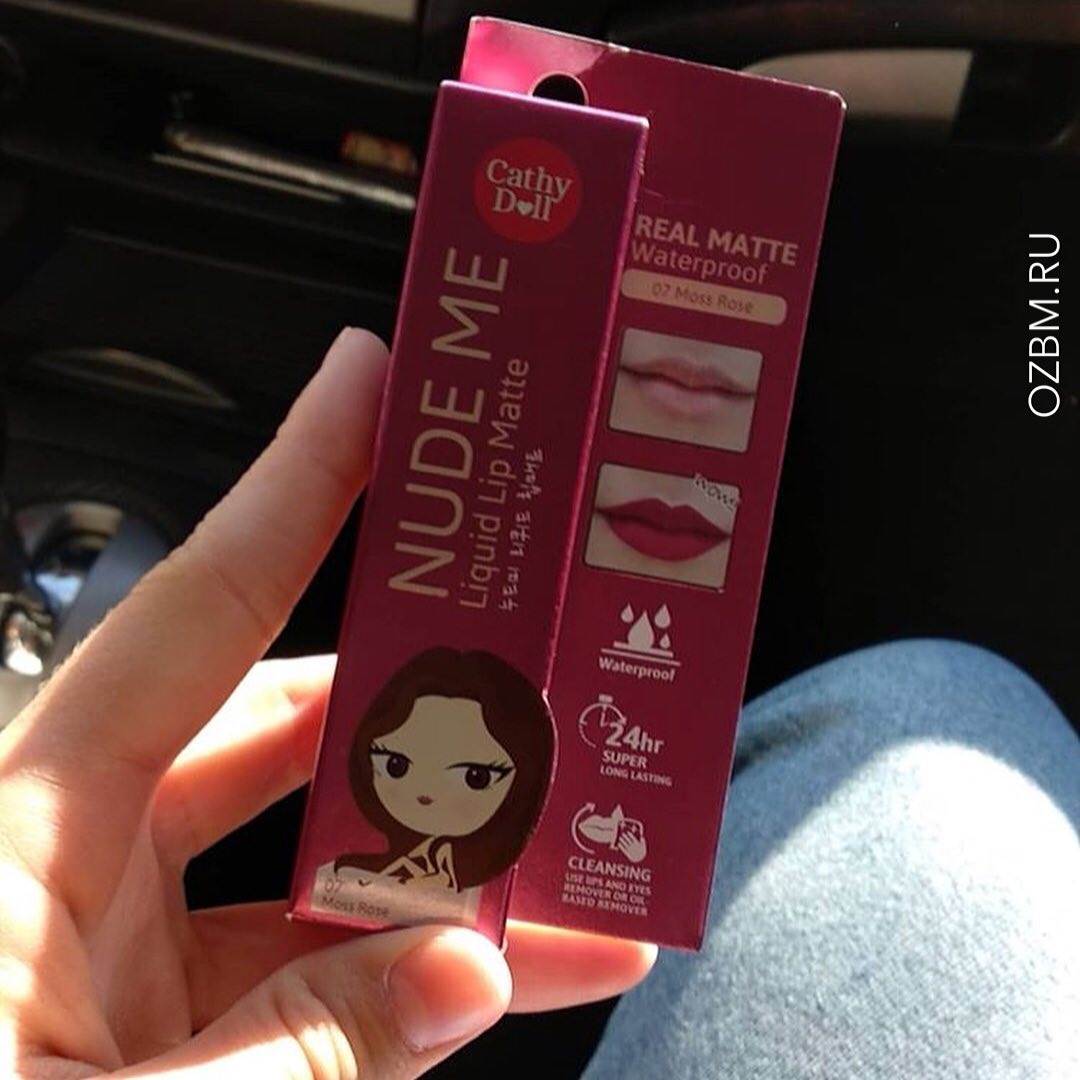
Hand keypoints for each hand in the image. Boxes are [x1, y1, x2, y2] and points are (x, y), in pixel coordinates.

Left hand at [0, 329, 655, 1078]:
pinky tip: (508, 979)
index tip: (372, 388)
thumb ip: (305, 1048)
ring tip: (577, 868)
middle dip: (425, 710)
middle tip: (535, 670)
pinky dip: (410, 978)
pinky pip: (317, 978)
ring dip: (451, 874)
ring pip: (322, 873)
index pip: (201, 612)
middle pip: (291, 732)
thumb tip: (473, 971)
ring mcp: (128, 962)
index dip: (296, 489)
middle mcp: (77, 870)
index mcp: (23, 829)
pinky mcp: (165, 1044)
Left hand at [617, 830, 647, 864]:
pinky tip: (618, 844)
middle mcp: (633, 846)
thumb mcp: (643, 847)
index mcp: (637, 844)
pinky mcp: (628, 853)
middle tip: (623, 834)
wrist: (639, 860)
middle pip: (628, 840)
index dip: (630, 835)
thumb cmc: (641, 852)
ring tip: (620, 838)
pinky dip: (621, 846)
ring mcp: (630, 850)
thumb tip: (642, 837)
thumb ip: (643, 842)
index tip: (627, 832)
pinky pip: (624, 849)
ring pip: (625, 844)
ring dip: (622, 841)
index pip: (633, 838)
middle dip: (625, 837)